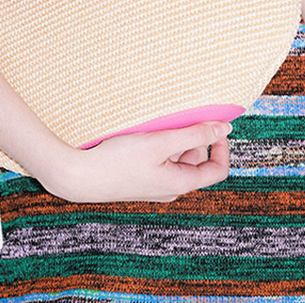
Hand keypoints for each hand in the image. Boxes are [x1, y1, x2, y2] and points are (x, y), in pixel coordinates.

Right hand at [44, 121, 231, 203]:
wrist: (80, 177)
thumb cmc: (119, 161)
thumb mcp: (160, 143)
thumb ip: (193, 134)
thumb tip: (224, 128)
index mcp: (180, 184)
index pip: (217, 170)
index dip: (222, 146)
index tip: (217, 123)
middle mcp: (170, 188)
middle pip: (197, 160)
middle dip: (193, 137)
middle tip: (180, 116)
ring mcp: (155, 185)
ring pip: (177, 158)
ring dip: (175, 139)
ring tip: (158, 123)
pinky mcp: (140, 179)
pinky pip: (161, 160)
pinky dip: (160, 144)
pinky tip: (144, 132)